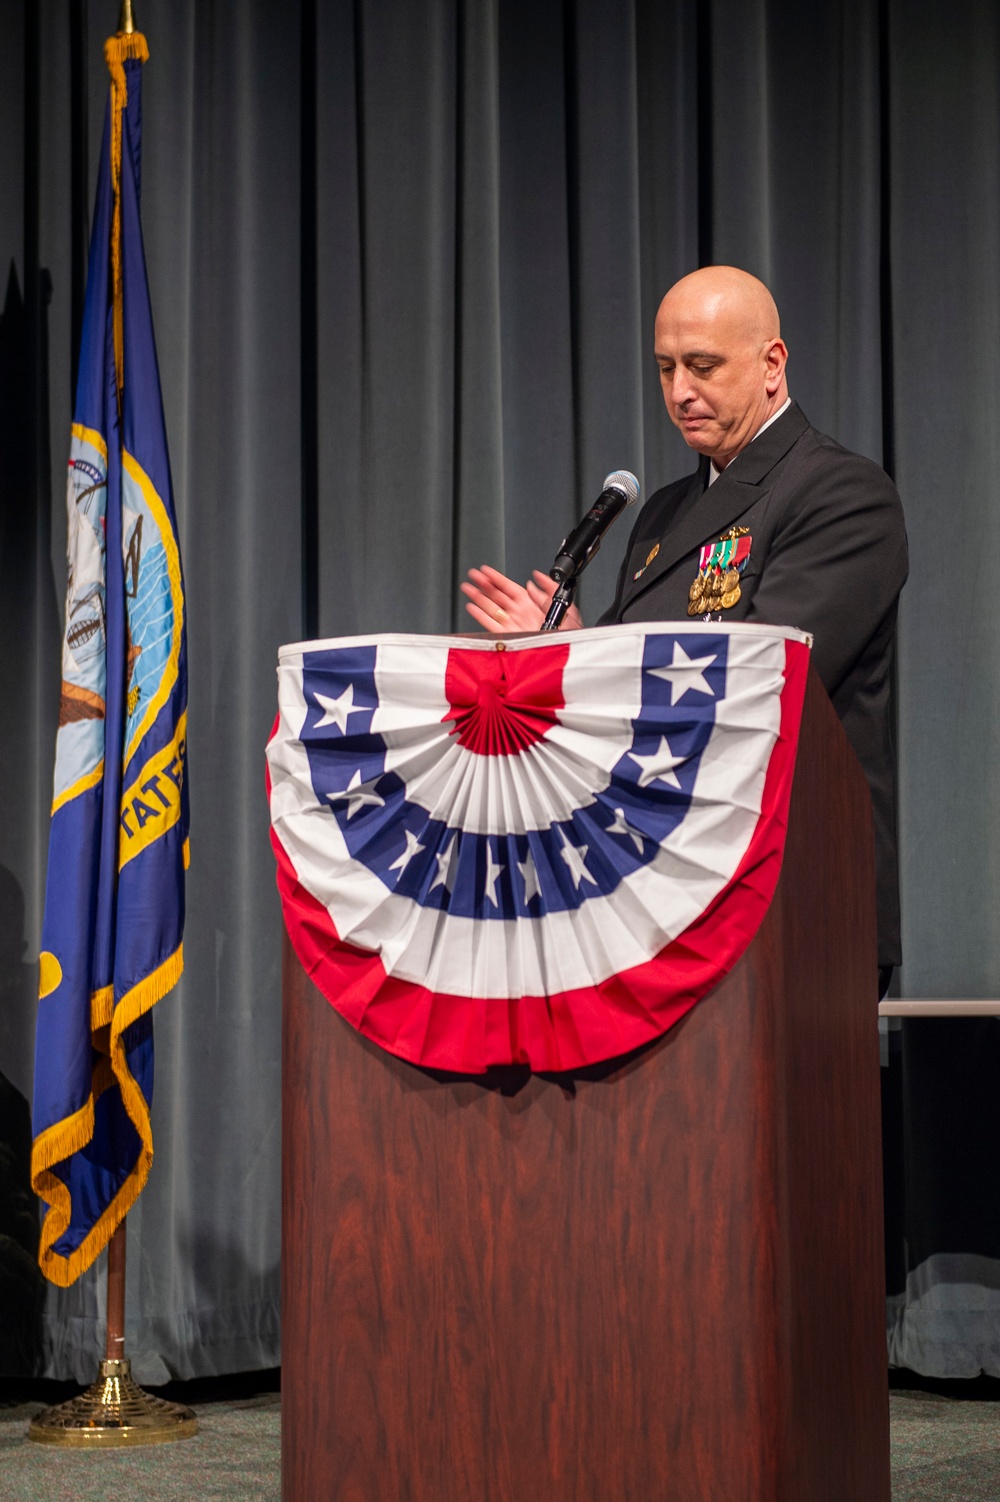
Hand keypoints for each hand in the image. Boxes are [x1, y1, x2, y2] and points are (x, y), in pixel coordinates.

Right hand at [461, 566, 583, 632]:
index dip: (496, 578)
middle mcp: (519, 613)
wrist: (565, 650)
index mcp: (531, 604)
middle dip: (483, 584)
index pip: (509, 587)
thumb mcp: (563, 604)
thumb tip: (535, 579)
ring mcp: (512, 624)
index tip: (486, 571)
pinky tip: (472, 607)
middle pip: (496, 595)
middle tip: (472, 575)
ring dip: (478, 597)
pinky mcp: (508, 635)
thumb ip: (549, 589)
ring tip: (467, 588)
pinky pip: (491, 624)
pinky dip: (480, 616)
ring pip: (491, 608)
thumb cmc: (568, 632)